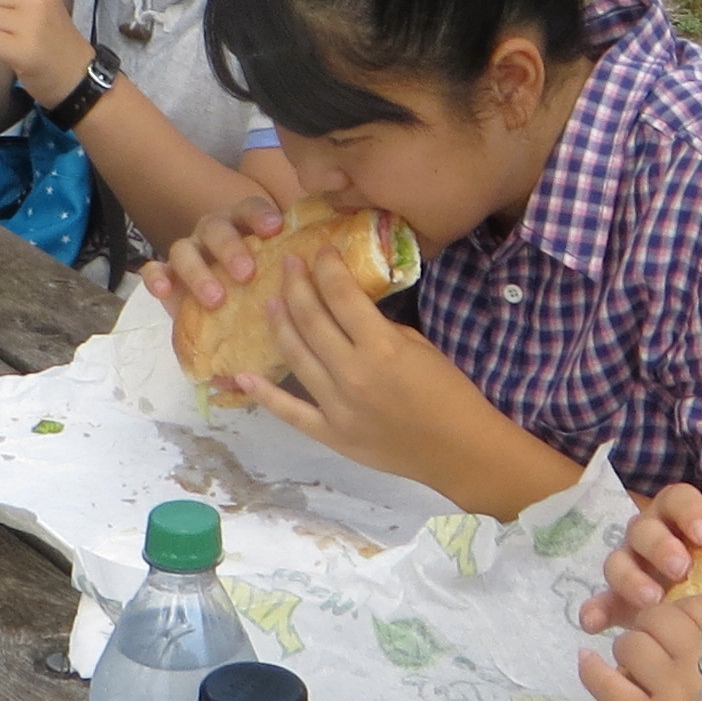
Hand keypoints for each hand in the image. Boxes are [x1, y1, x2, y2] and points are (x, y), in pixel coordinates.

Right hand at [143, 195, 290, 313]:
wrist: (230, 288)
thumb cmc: (265, 276)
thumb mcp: (284, 265)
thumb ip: (304, 263)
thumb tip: (342, 264)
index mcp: (246, 223)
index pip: (251, 208)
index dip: (261, 215)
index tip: (275, 229)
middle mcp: (216, 231)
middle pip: (218, 228)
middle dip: (231, 249)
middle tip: (247, 274)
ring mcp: (190, 251)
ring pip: (185, 248)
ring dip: (199, 271)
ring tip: (216, 298)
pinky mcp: (169, 275)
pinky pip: (157, 270)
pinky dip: (157, 277)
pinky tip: (163, 290)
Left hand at [224, 247, 504, 487]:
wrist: (458, 449)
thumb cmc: (449, 393)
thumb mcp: (420, 347)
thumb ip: (381, 329)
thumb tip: (350, 313)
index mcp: (380, 347)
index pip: (341, 296)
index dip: (327, 268)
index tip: (320, 251)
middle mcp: (352, 373)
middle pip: (311, 320)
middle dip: (297, 286)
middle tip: (288, 265)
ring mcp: (336, 406)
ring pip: (296, 356)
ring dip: (280, 325)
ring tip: (271, 302)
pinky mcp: (330, 434)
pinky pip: (290, 412)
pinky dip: (264, 394)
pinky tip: (243, 375)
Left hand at [577, 594, 701, 700]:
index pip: (698, 606)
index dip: (682, 612)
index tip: (679, 627)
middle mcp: (699, 663)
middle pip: (658, 618)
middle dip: (651, 626)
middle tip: (654, 647)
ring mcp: (668, 692)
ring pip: (629, 645)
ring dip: (628, 649)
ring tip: (632, 666)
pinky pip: (606, 684)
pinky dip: (592, 670)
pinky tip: (586, 660)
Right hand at [578, 483, 701, 633]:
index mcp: (682, 519)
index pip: (677, 498)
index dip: (688, 511)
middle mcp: (651, 537)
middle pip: (643, 527)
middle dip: (661, 545)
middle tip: (682, 568)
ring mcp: (630, 568)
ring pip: (617, 559)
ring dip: (630, 577)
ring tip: (650, 599)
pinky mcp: (616, 601)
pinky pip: (599, 601)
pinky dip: (594, 610)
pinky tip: (594, 623)